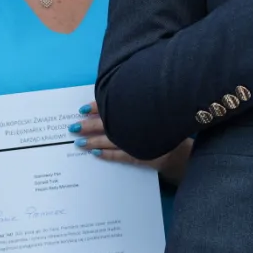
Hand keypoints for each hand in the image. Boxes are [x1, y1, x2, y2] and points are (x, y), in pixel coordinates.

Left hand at [70, 102, 187, 172]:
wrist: (179, 147)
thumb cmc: (160, 124)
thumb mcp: (148, 109)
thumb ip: (131, 103)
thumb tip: (109, 95)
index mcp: (137, 111)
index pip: (114, 106)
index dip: (97, 107)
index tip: (82, 108)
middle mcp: (136, 125)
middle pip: (108, 124)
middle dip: (89, 125)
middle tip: (73, 127)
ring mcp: (137, 142)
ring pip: (110, 141)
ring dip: (93, 141)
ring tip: (79, 142)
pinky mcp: (140, 156)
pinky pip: (120, 156)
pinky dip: (107, 155)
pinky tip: (95, 154)